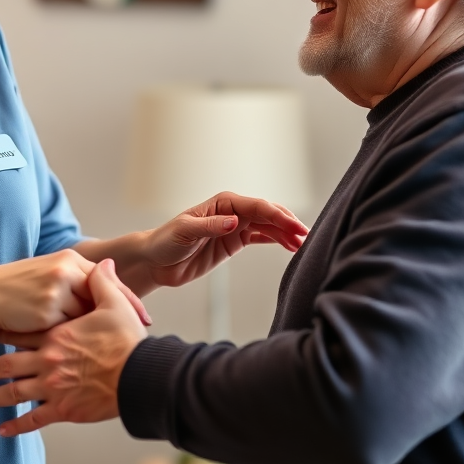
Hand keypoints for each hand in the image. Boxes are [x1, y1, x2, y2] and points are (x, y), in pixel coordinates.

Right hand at [0, 249, 150, 334]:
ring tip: (117, 348)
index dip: (128, 298)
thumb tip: (103, 297)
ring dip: (99, 332)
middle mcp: (67, 270)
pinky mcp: (47, 309)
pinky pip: (70, 329)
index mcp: (70, 259)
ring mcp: (57, 289)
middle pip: (104, 296)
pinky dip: (77, 340)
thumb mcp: (50, 276)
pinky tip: (87, 352)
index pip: (107, 278)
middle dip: (124, 316)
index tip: (144, 317)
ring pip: (87, 315)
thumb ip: (77, 282)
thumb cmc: (19, 288)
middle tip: (142, 333)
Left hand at [0, 259, 146, 435]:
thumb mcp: (117, 304)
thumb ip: (103, 283)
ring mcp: (53, 387)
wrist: (139, 375)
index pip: (23, 333)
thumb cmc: (128, 341)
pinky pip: (34, 419)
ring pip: (15, 393)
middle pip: (9, 365)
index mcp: (57, 336)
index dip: (2, 332)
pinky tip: (3, 430)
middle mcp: (49, 362)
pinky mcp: (63, 409)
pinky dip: (16, 425)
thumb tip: (103, 263)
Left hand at [141, 191, 308, 288]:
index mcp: (223, 203)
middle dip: (288, 223)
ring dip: (286, 233)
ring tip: (304, 244)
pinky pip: (261, 238)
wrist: (156, 260)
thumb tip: (235, 222)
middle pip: (268, 213)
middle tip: (307, 236)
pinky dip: (277, 241)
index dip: (279, 216)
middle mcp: (232, 211)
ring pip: (268, 226)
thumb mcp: (186, 231)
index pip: (258, 207)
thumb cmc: (166, 240)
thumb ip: (211, 226)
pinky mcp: (234, 242)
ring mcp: (235, 226)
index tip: (296, 228)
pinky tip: (290, 246)